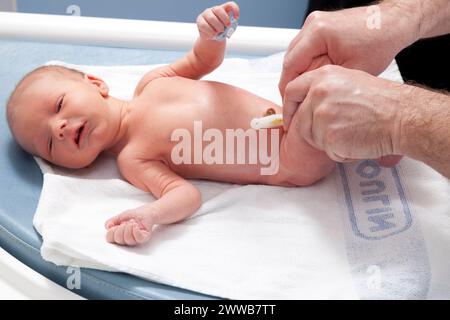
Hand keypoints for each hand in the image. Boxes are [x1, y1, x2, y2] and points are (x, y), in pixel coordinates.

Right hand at [105, 206, 154, 245]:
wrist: (146, 212)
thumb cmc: (134, 215)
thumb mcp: (120, 216)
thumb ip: (112, 221)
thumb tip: (108, 226)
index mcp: (118, 235)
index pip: (109, 238)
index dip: (112, 231)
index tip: (117, 224)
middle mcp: (125, 239)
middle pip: (118, 239)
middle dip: (121, 228)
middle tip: (126, 222)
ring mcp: (135, 240)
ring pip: (127, 239)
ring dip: (129, 228)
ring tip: (132, 222)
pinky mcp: (143, 238)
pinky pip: (138, 238)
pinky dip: (136, 231)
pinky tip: (136, 225)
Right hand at [196, 1, 239, 39]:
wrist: (212, 37)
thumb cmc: (221, 31)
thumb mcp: (227, 29)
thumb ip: (229, 27)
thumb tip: (228, 28)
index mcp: (223, 9)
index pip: (230, 5)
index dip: (234, 9)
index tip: (236, 17)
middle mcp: (214, 9)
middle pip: (219, 10)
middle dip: (224, 19)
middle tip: (226, 27)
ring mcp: (206, 14)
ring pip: (211, 18)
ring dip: (217, 27)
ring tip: (218, 33)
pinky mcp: (199, 20)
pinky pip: (204, 26)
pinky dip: (210, 32)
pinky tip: (212, 35)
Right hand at [279, 5, 416, 96]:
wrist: (391, 23)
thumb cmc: (379, 41)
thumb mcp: (350, 71)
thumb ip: (323, 83)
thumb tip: (306, 97)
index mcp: (318, 33)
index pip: (290, 65)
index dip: (287, 88)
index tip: (288, 104)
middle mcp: (312, 25)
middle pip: (289, 59)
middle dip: (291, 82)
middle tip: (294, 102)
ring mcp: (314, 24)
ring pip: (295, 55)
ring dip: (298, 74)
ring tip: (304, 93)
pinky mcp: (319, 27)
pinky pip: (304, 49)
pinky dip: (306, 64)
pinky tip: (313, 78)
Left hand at [283, 65, 405, 162]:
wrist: (401, 116)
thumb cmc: (381, 101)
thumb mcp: (348, 81)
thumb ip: (323, 89)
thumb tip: (304, 103)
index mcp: (322, 76)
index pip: (291, 91)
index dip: (288, 108)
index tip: (290, 119)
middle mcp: (318, 93)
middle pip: (300, 120)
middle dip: (313, 130)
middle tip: (336, 131)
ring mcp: (322, 115)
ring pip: (312, 138)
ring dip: (328, 142)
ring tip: (351, 132)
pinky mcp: (329, 136)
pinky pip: (327, 150)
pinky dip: (340, 151)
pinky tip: (356, 140)